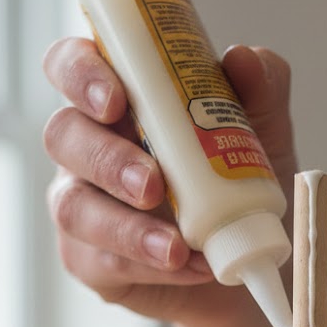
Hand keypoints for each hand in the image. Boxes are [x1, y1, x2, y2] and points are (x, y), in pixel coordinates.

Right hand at [42, 37, 296, 326]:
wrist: (245, 261)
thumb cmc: (237, 182)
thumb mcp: (263, 131)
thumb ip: (260, 87)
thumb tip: (245, 59)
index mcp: (117, 98)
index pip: (71, 65)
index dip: (80, 74)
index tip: (116, 100)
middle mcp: (88, 145)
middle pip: (62, 135)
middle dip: (106, 159)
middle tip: (152, 184)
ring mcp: (82, 202)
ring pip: (74, 206)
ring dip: (125, 227)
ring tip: (175, 247)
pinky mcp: (87, 258)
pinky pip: (101, 261)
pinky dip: (148, 265)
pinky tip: (189, 267)